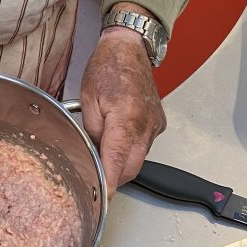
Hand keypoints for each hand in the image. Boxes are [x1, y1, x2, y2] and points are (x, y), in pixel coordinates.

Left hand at [80, 29, 165, 194]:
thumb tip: (91, 153)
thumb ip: (90, 130)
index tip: (101, 199)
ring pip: (138, 159)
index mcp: (125, 119)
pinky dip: (130, 148)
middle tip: (94, 172)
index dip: (108, 185)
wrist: (130, 47)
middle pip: (130, 168)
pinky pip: (144, 146)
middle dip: (113, 175)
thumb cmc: (108, 66)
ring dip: (121, 161)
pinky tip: (117, 136)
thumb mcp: (87, 98)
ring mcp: (154, 125)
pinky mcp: (158, 123)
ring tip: (103, 146)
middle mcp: (145, 126)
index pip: (116, 163)